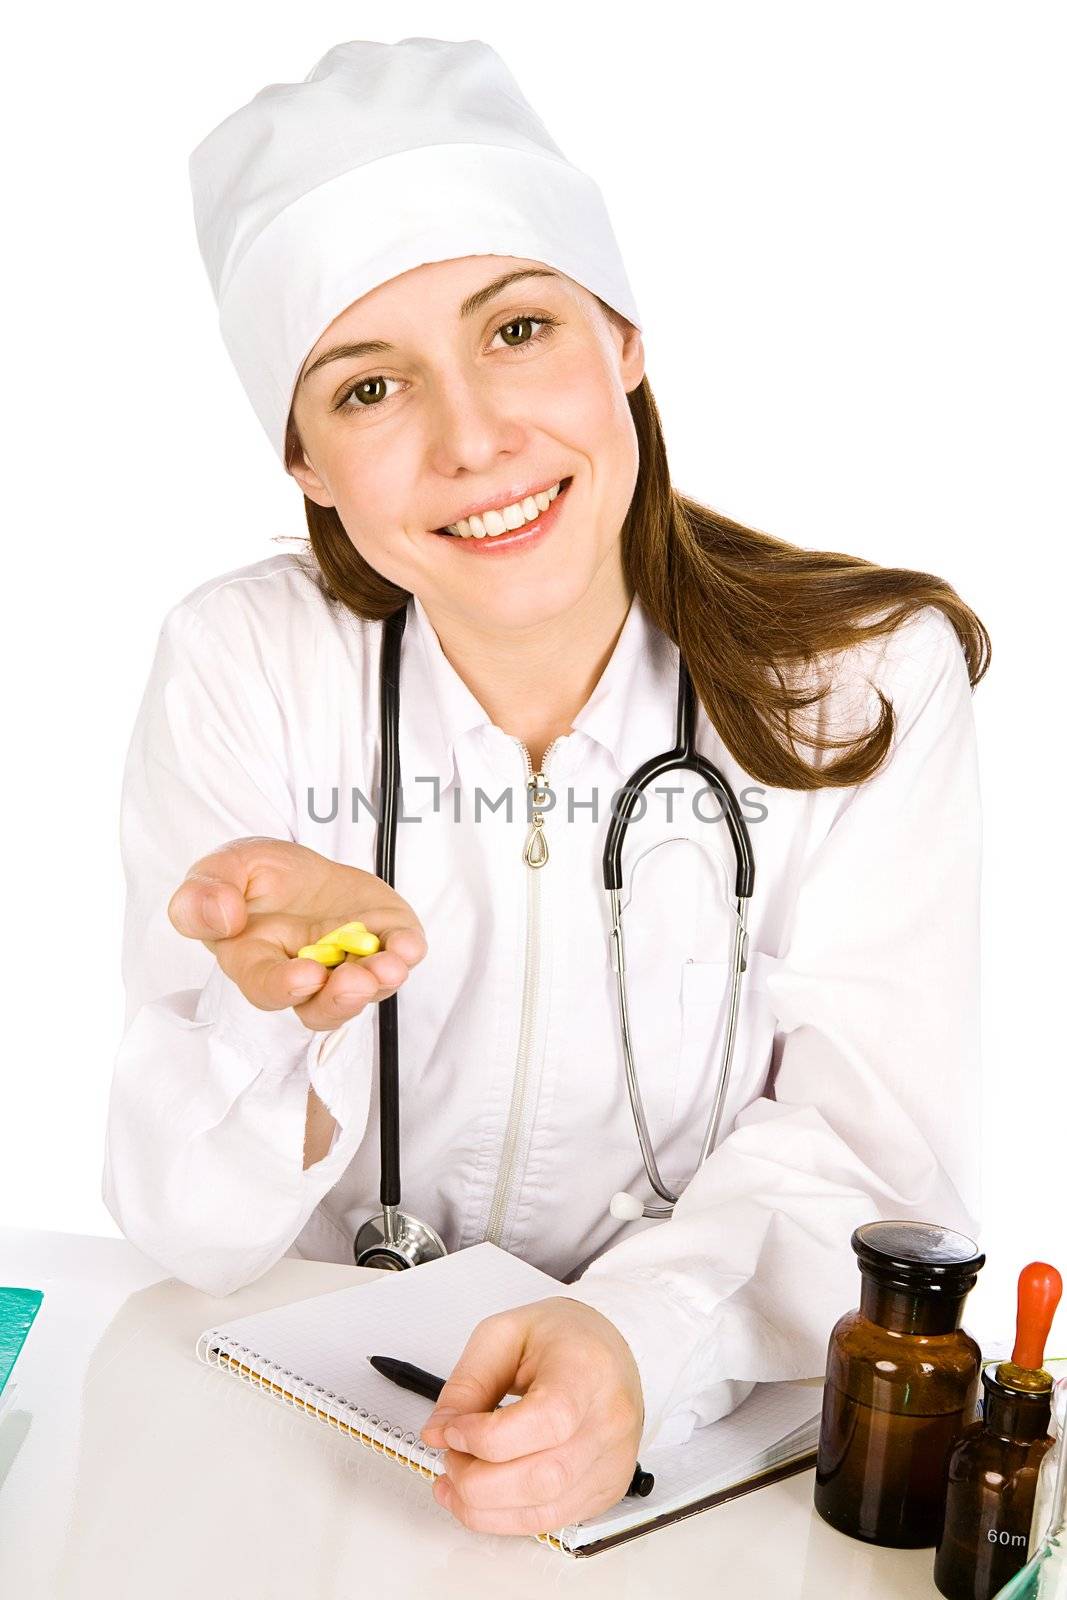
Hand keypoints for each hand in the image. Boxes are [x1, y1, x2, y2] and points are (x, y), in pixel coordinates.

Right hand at [167, 835, 426, 1030]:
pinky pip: (398, 953)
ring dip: (379, 981)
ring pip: (366, 988)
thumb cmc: (254, 879)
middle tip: (355, 982)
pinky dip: (406, 952)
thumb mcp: (220, 871)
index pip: (266, 986)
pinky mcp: (383, 939)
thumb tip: (221, 916)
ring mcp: (349, 960)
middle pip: (322, 1004)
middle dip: (341, 998)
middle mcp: (307, 973)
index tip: (305, 976)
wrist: (297, 866)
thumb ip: (203, 896)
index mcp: (257, 962)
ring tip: (388, 966)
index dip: (284, 987)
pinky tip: (408, 946)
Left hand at [418, 1297, 643, 1536]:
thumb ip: (467, 1384)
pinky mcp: (606, 1488)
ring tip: (456, 1480)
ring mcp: (612, 1461)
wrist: (607, 1351)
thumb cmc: (561, 1337)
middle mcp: (610, 1420)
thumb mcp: (503, 1335)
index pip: (546, 1421)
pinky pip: (551, 1521)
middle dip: (477, 1480)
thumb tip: (438, 1432)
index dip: (488, 1438)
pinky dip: (505, 1518)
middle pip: (544, 1478)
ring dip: (484, 1507)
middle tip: (450, 1457)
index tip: (453, 1431)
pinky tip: (480, 1498)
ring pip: (544, 1511)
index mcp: (587, 1370)